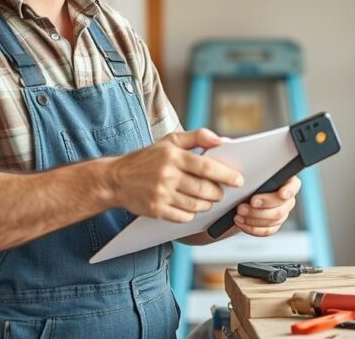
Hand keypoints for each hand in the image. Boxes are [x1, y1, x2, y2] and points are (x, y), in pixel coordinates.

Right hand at [108, 129, 243, 222]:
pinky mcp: (156, 210)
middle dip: (218, 193)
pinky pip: (183, 217)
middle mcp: (168, 175)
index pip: (207, 167)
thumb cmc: (146, 158)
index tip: (239, 180)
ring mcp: (161, 194)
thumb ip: (197, 137)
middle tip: (220, 192)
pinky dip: (191, 214)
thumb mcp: (169, 141)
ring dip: (207, 204)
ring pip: (197, 205)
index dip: (226, 175)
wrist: (115, 179)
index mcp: (173, 156)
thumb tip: (223, 141)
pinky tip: (190, 207)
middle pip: (205, 189)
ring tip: (207, 199)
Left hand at [233, 176, 300, 236]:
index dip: (290, 190)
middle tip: (243, 207)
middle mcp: (287, 197)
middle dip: (261, 209)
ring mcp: (282, 212)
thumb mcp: (247, 173)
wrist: (238, 194)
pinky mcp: (274, 224)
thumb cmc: (244, 179)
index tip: (282, 194)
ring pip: (274, 220)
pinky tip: (241, 222)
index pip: (294, 185)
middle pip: (282, 207)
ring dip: (254, 219)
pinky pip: (268, 230)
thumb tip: (242, 177)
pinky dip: (253, 228)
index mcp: (284, 180)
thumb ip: (251, 172)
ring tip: (238, 214)